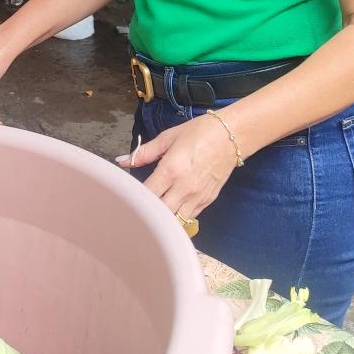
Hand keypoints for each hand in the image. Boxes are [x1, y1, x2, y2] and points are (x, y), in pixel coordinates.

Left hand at [116, 113, 239, 221]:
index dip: (134, 199)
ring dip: (164, 219)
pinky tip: (172, 210)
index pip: (147, 195)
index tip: (127, 198)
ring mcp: (197, 197)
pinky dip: (179, 218)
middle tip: (138, 209)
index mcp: (171, 170)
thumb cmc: (199, 132)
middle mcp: (184, 187)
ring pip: (175, 222)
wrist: (232, 135)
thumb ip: (144, 152)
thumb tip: (122, 161)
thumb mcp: (168, 137)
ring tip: (154, 214)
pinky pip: (189, 218)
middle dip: (148, 213)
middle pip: (160, 214)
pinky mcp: (208, 201)